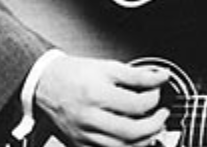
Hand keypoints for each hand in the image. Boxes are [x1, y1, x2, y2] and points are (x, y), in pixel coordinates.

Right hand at [35, 55, 170, 146]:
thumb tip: (161, 77)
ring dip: (144, 140)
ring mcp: (83, 135)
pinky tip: (134, 137)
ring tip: (152, 127)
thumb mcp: (107, 67)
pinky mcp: (79, 145)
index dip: (154, 98)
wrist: (45, 85)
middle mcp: (89, 118)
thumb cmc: (74, 75)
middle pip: (131, 132)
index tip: (158, 92)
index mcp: (96, 95)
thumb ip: (137, 75)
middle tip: (162, 115)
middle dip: (155, 125)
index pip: (137, 104)